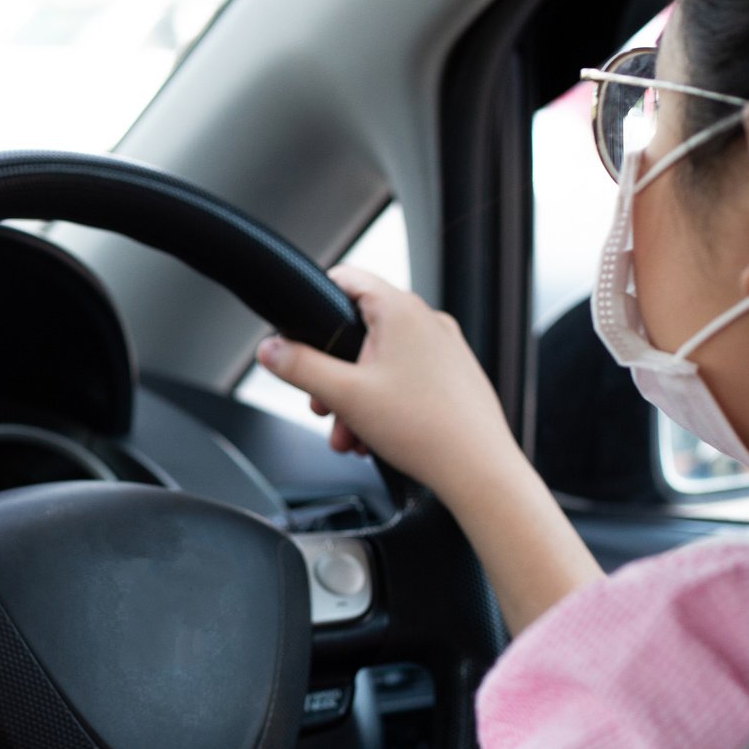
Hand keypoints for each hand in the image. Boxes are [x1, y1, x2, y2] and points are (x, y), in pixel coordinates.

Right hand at [254, 265, 520, 497]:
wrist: (478, 469)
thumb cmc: (426, 429)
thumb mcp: (344, 395)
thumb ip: (299, 367)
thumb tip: (270, 349)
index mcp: (401, 311)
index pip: (346, 279)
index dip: (315, 303)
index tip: (299, 331)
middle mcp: (427, 321)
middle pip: (359, 332)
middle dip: (334, 373)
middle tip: (325, 407)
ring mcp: (445, 348)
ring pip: (381, 361)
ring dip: (356, 397)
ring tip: (352, 433)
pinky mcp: (453, 376)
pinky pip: (406, 379)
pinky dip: (384, 403)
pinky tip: (377, 436)